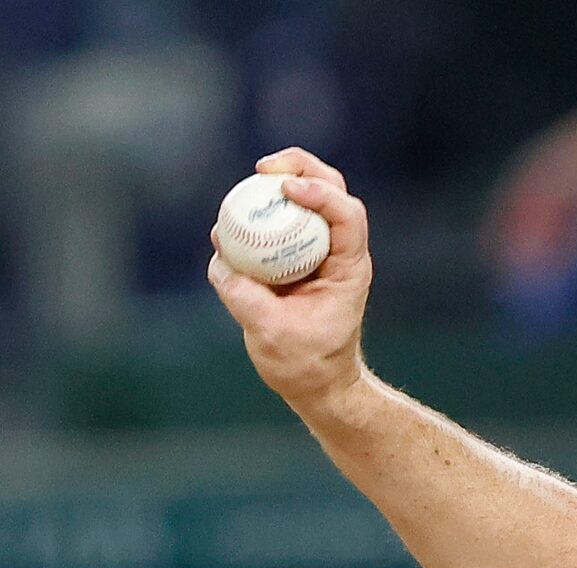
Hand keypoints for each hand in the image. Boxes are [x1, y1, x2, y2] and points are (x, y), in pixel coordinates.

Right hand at [207, 148, 372, 414]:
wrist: (317, 383)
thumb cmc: (306, 364)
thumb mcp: (272, 333)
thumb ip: (245, 297)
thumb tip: (222, 261)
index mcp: (348, 268)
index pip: (347, 215)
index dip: (321, 192)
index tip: (287, 187)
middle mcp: (337, 253)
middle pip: (331, 190)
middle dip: (300, 168)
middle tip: (263, 168)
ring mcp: (317, 253)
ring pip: (306, 202)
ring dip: (277, 184)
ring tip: (247, 187)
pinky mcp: (294, 259)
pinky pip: (278, 224)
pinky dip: (258, 213)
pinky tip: (231, 221)